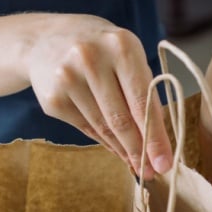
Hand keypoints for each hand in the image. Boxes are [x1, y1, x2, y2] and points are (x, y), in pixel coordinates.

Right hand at [25, 15, 172, 177]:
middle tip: (152, 172)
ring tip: (136, 164)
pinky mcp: (52, 98)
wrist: (46, 40)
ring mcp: (68, 78)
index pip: (143, 100)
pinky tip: (115, 148)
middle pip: (121, 119)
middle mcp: (92, 58)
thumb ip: (143, 92)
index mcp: (121, 45)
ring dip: (123, 150)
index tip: (165, 162)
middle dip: (139, 150)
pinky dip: (103, 141)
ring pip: (103, 127)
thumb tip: (156, 142)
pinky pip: (85, 128)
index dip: (155, 136)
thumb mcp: (126, 57)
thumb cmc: (101, 51)